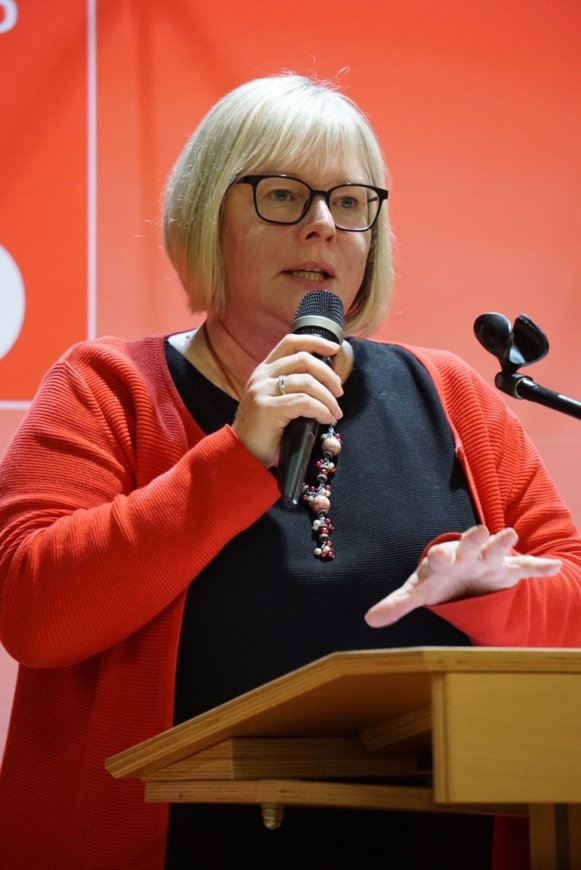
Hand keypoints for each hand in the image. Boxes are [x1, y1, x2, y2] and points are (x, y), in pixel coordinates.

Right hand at [231, 333, 343, 467]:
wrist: (242, 454)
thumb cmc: (264, 431)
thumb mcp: (277, 402)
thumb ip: (295, 389)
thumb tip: (328, 385)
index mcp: (265, 371)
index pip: (290, 343)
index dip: (315, 342)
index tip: (334, 349)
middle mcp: (262, 376)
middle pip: (304, 360)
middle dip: (328, 374)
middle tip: (339, 392)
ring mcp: (263, 391)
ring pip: (307, 382)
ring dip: (328, 397)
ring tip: (335, 413)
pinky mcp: (268, 408)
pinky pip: (304, 402)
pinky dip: (321, 409)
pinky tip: (326, 419)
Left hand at [365, 525, 561, 628]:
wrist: (461, 573)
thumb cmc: (437, 581)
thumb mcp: (418, 592)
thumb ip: (397, 604)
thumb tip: (369, 621)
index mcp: (444, 559)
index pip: (440, 556)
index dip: (440, 558)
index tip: (438, 558)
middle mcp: (467, 555)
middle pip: (469, 544)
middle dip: (473, 538)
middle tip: (479, 530)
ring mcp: (489, 561)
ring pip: (498, 549)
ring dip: (504, 543)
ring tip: (511, 535)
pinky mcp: (507, 571)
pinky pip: (525, 568)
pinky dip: (539, 567)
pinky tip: (552, 568)